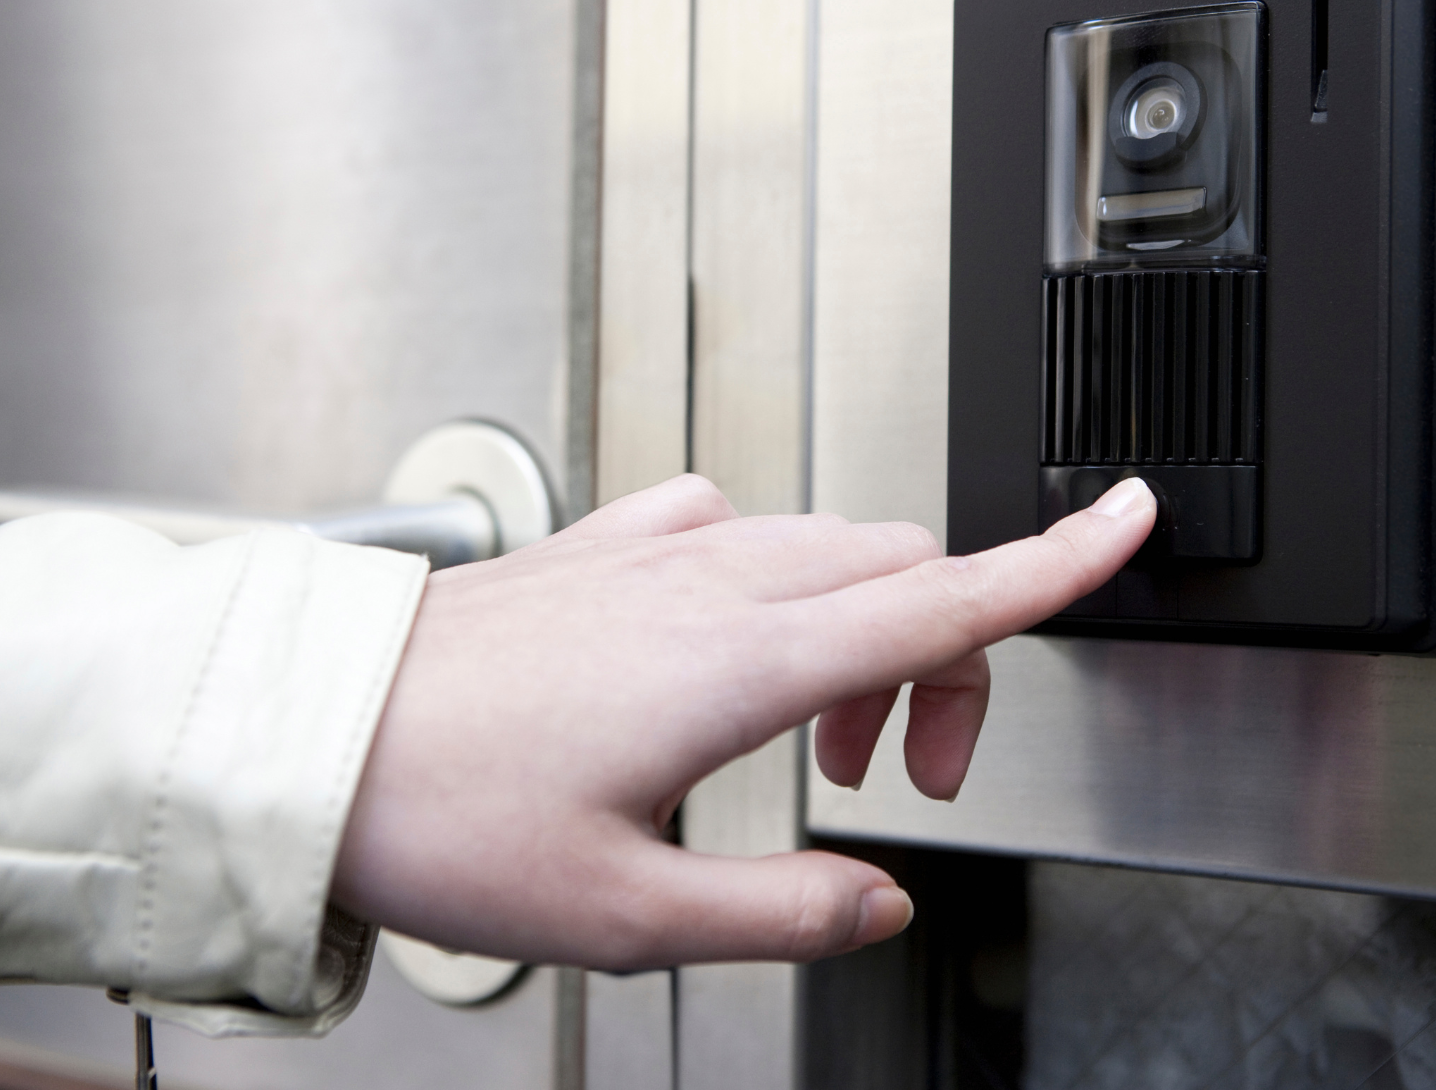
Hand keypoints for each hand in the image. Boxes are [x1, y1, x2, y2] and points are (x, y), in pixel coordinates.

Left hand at [331, 474, 1152, 969]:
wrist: (306, 733)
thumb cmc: (440, 815)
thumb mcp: (624, 917)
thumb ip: (778, 914)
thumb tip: (876, 901)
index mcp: (738, 666)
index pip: (943, 599)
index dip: (1056, 563)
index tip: (1129, 518)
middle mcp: (707, 586)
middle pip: (901, 571)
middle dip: (949, 657)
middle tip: (908, 774)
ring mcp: (650, 555)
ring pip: (824, 545)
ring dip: (862, 629)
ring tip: (817, 741)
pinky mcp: (599, 550)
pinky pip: (730, 527)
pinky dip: (775, 582)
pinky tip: (726, 644)